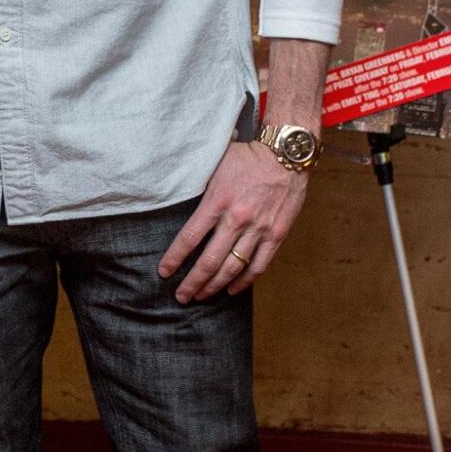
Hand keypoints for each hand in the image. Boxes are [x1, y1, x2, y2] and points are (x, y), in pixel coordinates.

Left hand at [158, 141, 309, 302]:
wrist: (286, 154)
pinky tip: (232, 289)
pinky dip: (244, 281)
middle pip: (209, 261)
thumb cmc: (247, 157)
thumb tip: (176, 199)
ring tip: (201, 297)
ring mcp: (258, 229)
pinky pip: (259, 264)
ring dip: (215, 286)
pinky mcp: (276, 234)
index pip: (189, 238)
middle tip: (181, 296)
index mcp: (218, 201)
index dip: (175, 258)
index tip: (164, 272)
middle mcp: (237, 219)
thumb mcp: (216, 165)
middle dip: (192, 282)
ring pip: (233, 267)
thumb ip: (200, 187)